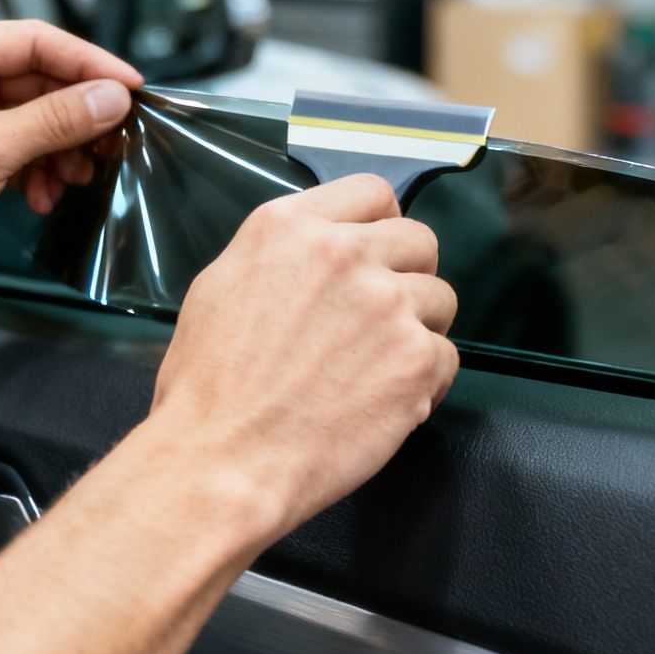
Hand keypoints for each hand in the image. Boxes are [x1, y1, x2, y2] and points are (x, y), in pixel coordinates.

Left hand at [0, 21, 141, 297]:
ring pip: (35, 117)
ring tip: (75, 176)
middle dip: (77, 116)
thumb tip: (109, 98)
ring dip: (61, 149)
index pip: (34, 40)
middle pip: (39, 80)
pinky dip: (39, 169)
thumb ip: (56, 121)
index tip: (129, 86)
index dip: (88, 63)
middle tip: (114, 140)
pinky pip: (21, 145)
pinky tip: (43, 194)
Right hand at [143, 175, 459, 539]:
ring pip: (441, 299)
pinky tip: (387, 404)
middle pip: (419, 241)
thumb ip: (280, 257)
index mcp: (289, 227)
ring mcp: (385, 303)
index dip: (381, 227)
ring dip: (419, 331)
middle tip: (380, 322)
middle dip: (407, 277)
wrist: (222, 460)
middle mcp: (343, 253)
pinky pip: (447, 357)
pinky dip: (425, 384)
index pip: (372, 193)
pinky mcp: (415, 357)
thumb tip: (317, 255)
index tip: (378, 256)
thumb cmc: (207, 390)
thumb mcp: (220, 288)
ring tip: (379, 369)